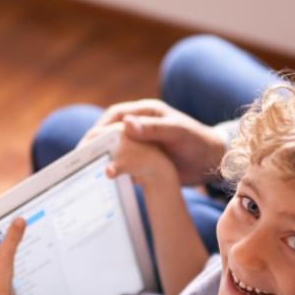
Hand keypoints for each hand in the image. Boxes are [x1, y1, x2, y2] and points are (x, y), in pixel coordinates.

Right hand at [83, 99, 226, 185]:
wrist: (214, 163)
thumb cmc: (199, 143)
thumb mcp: (178, 133)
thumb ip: (154, 129)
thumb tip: (126, 124)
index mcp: (146, 113)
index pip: (115, 116)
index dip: (99, 128)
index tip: (87, 142)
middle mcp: (141, 126)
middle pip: (110, 132)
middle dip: (94, 144)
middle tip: (80, 160)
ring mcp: (142, 143)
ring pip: (115, 148)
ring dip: (102, 157)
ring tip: (86, 172)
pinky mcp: (145, 159)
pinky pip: (125, 161)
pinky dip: (115, 168)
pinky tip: (105, 181)